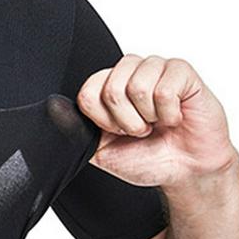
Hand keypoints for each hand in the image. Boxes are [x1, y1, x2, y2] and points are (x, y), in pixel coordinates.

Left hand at [77, 54, 237, 188]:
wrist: (185, 171)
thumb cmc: (147, 157)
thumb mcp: (100, 150)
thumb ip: (75, 130)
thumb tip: (53, 107)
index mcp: (106, 85)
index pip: (87, 92)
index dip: (103, 120)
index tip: (118, 131)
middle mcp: (128, 71)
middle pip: (111, 89)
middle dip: (127, 121)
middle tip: (142, 129)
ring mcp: (156, 67)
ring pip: (138, 87)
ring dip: (149, 117)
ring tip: (158, 123)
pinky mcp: (182, 72)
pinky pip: (165, 90)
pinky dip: (170, 114)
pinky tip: (175, 117)